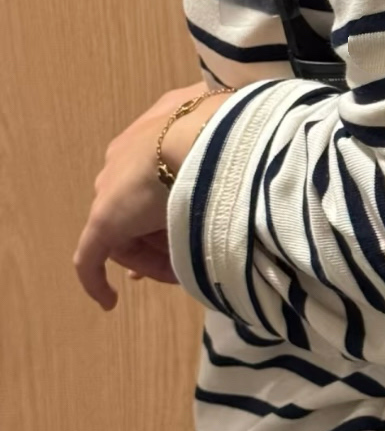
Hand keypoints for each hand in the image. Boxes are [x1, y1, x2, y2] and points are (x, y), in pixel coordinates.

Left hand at [72, 82, 231, 311]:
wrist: (204, 136)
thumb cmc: (228, 135)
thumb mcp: (233, 136)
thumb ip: (231, 151)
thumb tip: (247, 170)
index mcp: (156, 130)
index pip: (155, 176)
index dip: (171, 207)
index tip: (189, 230)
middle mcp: (127, 157)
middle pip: (140, 208)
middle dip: (162, 236)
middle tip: (191, 258)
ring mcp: (112, 189)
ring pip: (127, 234)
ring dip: (155, 256)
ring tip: (185, 273)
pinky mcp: (103, 220)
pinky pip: (91, 259)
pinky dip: (97, 281)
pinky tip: (110, 300)